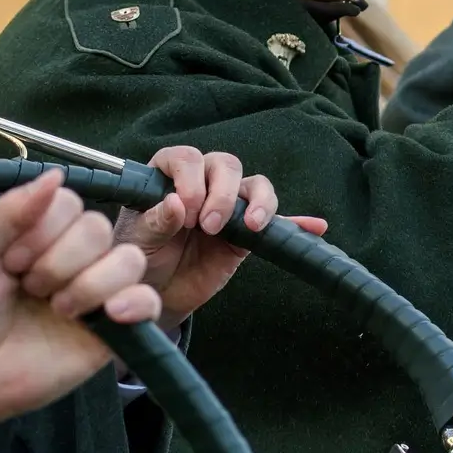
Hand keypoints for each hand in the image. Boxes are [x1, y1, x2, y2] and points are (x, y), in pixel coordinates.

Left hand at [0, 170, 156, 452]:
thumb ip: (9, 210)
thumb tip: (56, 173)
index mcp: (41, 235)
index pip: (70, 203)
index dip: (43, 229)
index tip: (9, 261)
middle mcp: (72, 258)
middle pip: (98, 229)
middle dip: (60, 259)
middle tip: (28, 287)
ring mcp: (95, 293)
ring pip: (128, 260)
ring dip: (90, 282)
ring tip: (56, 309)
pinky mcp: (112, 330)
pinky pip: (149, 301)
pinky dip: (136, 302)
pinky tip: (108, 314)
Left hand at [113, 146, 328, 328]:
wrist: (154, 294)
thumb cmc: (139, 260)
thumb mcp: (137, 242)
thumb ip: (154, 222)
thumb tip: (175, 203)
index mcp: (168, 176)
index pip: (186, 158)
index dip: (189, 179)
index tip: (184, 210)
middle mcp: (201, 183)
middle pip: (225, 166)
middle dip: (222, 193)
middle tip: (207, 225)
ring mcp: (227, 206)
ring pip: (254, 185)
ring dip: (258, 201)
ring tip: (252, 226)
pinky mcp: (245, 233)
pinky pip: (276, 222)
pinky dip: (295, 222)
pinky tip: (314, 226)